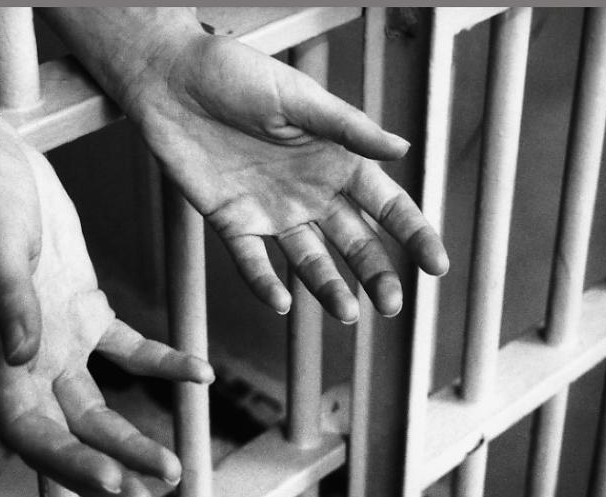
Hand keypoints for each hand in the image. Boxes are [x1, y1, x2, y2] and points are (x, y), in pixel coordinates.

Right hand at [0, 140, 213, 496]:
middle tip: (153, 496)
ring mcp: (59, 336)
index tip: (115, 483)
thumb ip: (9, 300)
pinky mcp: (85, 308)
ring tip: (174, 465)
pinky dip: (162, 364)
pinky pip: (128, 348)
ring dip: (134, 437)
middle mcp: (29, 356)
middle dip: (110, 467)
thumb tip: (19, 358)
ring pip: (99, 405)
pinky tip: (199, 373)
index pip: (30, 429)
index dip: (68, 464)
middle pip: (70, 432)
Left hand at [121, 33, 448, 321]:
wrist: (168, 80)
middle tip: (391, 304)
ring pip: (309, 260)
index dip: (413, 235)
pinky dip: (265, 283)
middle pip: (354, 241)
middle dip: (376, 273)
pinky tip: (282, 302)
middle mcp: (310, 191)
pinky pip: (252, 261)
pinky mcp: (232, 221)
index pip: (386, 204)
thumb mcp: (296, 97)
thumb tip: (402, 149)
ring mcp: (272, 210)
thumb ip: (347, 128)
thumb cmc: (234, 74)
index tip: (437, 265)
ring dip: (329, 288)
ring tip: (347, 314)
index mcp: (335, 159)